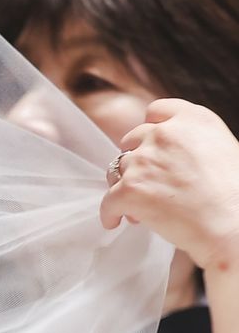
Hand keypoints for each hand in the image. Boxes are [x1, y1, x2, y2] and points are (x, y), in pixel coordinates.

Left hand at [100, 99, 238, 273]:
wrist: (231, 221)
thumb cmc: (233, 194)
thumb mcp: (222, 148)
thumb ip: (192, 143)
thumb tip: (175, 157)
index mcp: (192, 119)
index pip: (156, 111)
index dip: (149, 129)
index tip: (147, 143)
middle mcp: (165, 134)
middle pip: (133, 140)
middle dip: (136, 160)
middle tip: (145, 181)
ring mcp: (144, 160)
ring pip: (119, 170)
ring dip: (125, 187)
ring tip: (138, 208)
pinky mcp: (129, 189)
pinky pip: (107, 201)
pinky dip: (109, 213)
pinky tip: (114, 221)